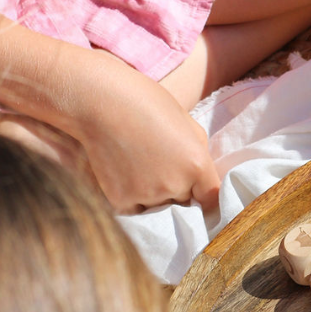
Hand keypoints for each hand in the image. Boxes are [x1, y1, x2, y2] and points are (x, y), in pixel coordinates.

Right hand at [72, 50, 219, 214]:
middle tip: (159, 166)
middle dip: (177, 191)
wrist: (99, 101)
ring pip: (159, 208)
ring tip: (138, 166)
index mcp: (197, 165)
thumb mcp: (186, 122)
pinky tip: (123, 174)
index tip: (197, 194)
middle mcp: (175, 185)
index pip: (212, 199)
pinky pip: (134, 210)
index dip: (204, 195)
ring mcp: (147, 195)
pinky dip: (131, 199)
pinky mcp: (121, 201)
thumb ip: (199, 152)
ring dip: (154, 197)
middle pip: (184, 203)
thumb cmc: (144, 102)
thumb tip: (203, 176)